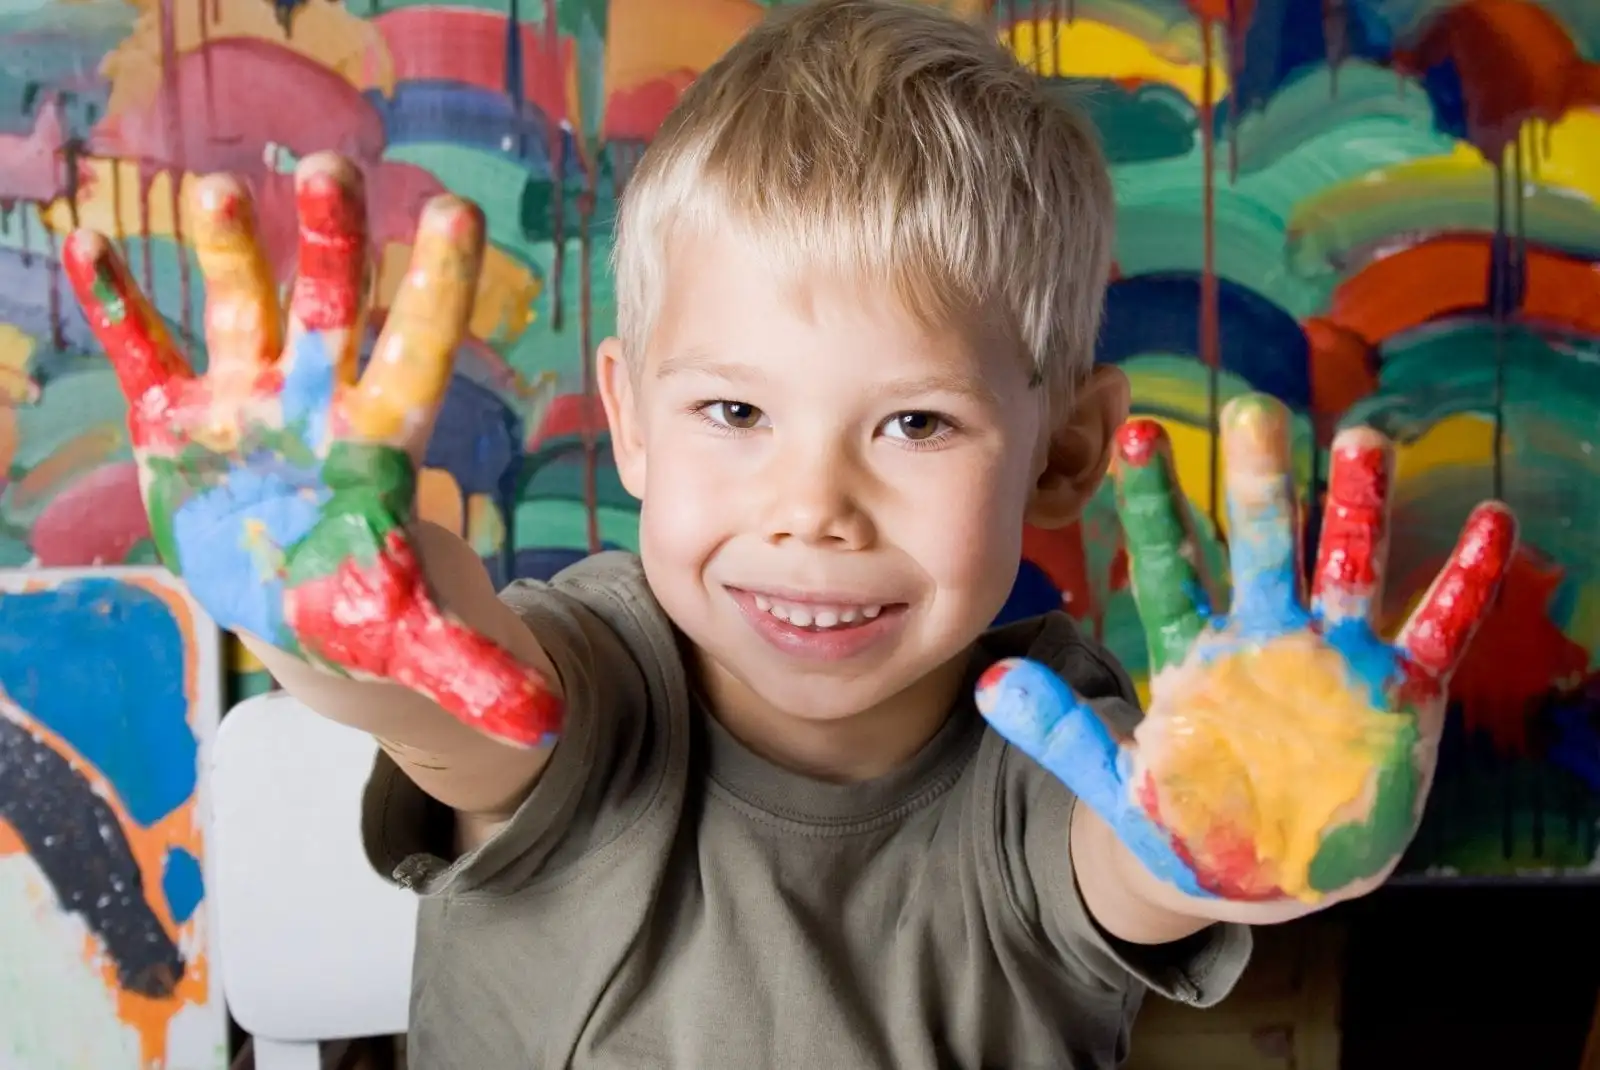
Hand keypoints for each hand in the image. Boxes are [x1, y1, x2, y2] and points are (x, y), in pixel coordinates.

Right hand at [63, 153, 560, 747]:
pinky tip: (95, 249)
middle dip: (333, 244)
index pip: (416, 355)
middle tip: (335, 167)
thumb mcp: (416, 641)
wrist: (300, 605)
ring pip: (241, 311)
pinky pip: (147, 357)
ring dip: (230, 252)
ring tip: (216, 190)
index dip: (434, 292)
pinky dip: (122, 311)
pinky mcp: (178, 423)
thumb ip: (474, 670)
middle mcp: (316, 400)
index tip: (455, 215)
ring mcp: (244, 402)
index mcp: (379, 441)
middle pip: (331, 310)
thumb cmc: (367, 607)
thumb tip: (546, 723)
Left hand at [977, 394, 1514, 905]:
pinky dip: (1465, 584)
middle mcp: (1265, 637)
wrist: (1257, 873)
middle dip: (1259, 485)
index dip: (1153, 505)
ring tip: (1365, 440)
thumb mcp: (1117, 784)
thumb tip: (987, 681)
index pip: (1168, 565)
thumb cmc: (1184, 819)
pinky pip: (1438, 630)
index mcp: (1195, 651)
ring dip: (1360, 511)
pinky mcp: (1398, 693)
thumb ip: (1061, 733)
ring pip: (1350, 568)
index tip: (1134, 435)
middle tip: (1252, 410)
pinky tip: (1492, 523)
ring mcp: (1334, 659)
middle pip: (1261, 547)